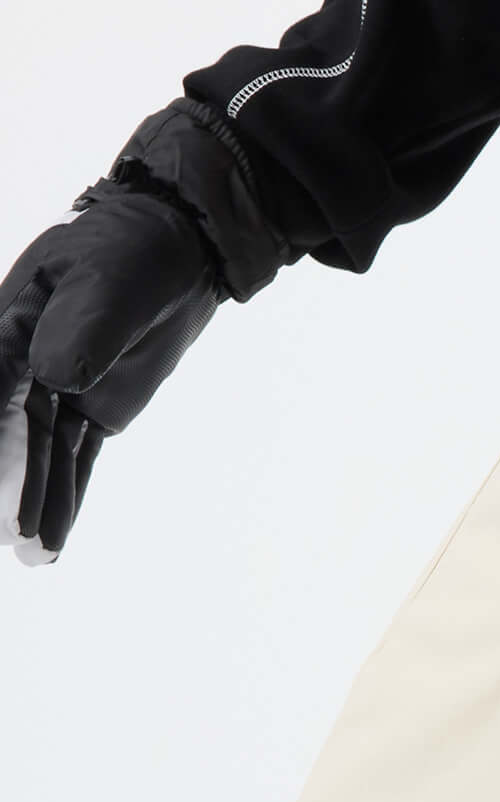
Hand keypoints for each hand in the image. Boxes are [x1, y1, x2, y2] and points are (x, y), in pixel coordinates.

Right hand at [0, 191, 218, 561]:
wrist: (179, 253)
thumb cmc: (132, 252)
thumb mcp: (108, 284)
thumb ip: (83, 330)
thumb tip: (55, 379)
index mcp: (12, 321)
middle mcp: (26, 361)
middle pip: (6, 430)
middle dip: (1, 478)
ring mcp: (59, 389)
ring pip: (39, 454)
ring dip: (33, 501)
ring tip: (27, 549)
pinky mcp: (92, 410)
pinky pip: (74, 460)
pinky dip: (66, 498)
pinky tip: (51, 539)